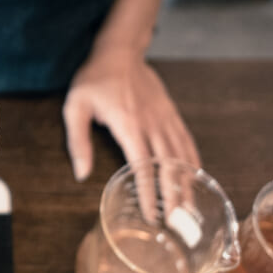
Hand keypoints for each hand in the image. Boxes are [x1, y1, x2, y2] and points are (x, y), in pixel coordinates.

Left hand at [62, 43, 201, 216]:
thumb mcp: (76, 106)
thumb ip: (78, 141)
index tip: (151, 215)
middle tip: (178, 221)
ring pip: (181, 155)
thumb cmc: (95, 79)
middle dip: (174, 195)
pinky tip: (196, 175)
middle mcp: (151, 124)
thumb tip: (81, 174)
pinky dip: (193, 160)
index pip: (142, 166)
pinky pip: (186, 140)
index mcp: (129, 125)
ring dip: (187, 182)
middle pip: (168, 166)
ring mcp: (164, 118)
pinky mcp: (171, 113)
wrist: (120, 51)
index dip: (148, 193)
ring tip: (191, 207)